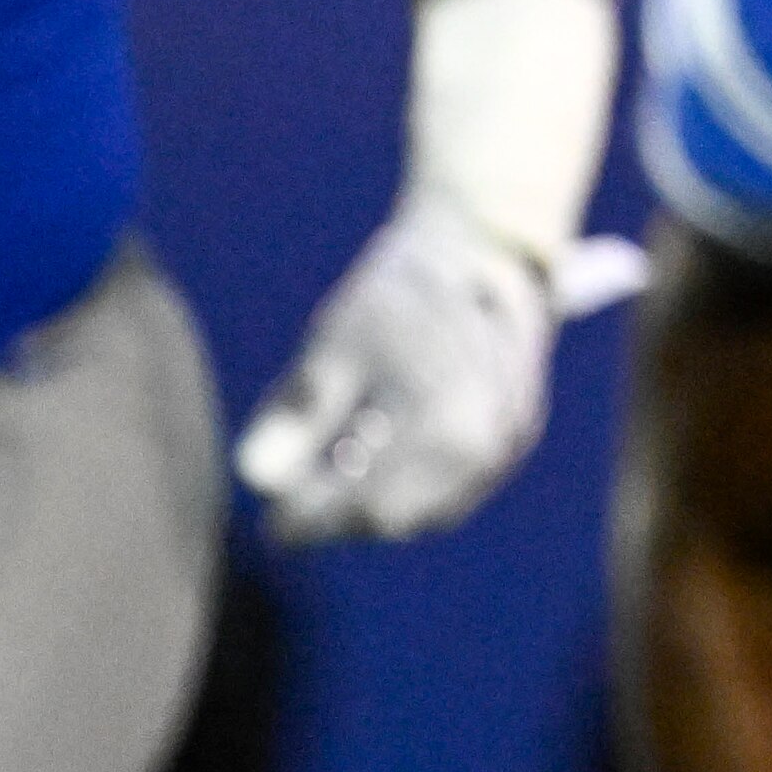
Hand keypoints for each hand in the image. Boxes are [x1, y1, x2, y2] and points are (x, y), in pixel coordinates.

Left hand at [236, 191, 635, 539]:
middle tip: (295, 504)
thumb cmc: (401, 292)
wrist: (486, 246)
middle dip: (343, 517)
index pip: (365, 508)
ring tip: (333, 475)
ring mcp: (508, 444)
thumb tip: (254, 477)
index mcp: (442, 427)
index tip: (271, 525)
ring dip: (378, 503)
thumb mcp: (335, 346)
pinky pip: (457, 485)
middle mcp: (485, 447)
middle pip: (400, 517)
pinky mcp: (518, 434)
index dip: (313, 522)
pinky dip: (413, 484)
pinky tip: (378, 453)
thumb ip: (297, 416)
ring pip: (431, 508)